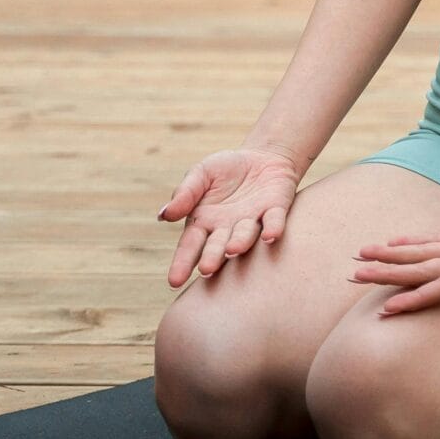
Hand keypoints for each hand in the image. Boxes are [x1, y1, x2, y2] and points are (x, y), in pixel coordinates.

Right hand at [157, 146, 303, 288]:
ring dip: (240, 243)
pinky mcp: (275, 210)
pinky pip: (274, 221)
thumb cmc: (225, 170)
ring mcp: (252, 222)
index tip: (174, 281)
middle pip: (217, 246)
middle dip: (212, 258)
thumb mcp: (200, 174)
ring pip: (245, 235)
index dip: (182, 263)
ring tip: (232, 250)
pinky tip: (270, 236)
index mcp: (204, 223)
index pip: (190, 246)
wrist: (262, 157)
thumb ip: (185, 193)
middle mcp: (228, 229)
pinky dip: (272, 228)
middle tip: (206, 269)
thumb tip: (164, 215)